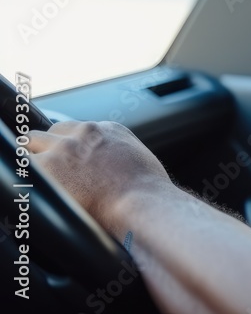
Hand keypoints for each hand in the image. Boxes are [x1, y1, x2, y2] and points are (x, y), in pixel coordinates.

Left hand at [26, 120, 170, 236]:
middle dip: (48, 147)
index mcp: (109, 130)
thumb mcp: (140, 161)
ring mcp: (64, 148)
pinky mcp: (47, 166)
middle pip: (52, 131)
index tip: (68, 159)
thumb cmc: (148, 191)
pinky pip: (21, 163)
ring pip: (31, 141)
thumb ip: (121, 156)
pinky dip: (25, 175)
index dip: (69, 145)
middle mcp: (85, 133)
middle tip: (51, 169)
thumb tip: (116, 169)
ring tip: (39, 177)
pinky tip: (33, 189)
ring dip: (33, 158)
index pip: (76, 129)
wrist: (141, 202)